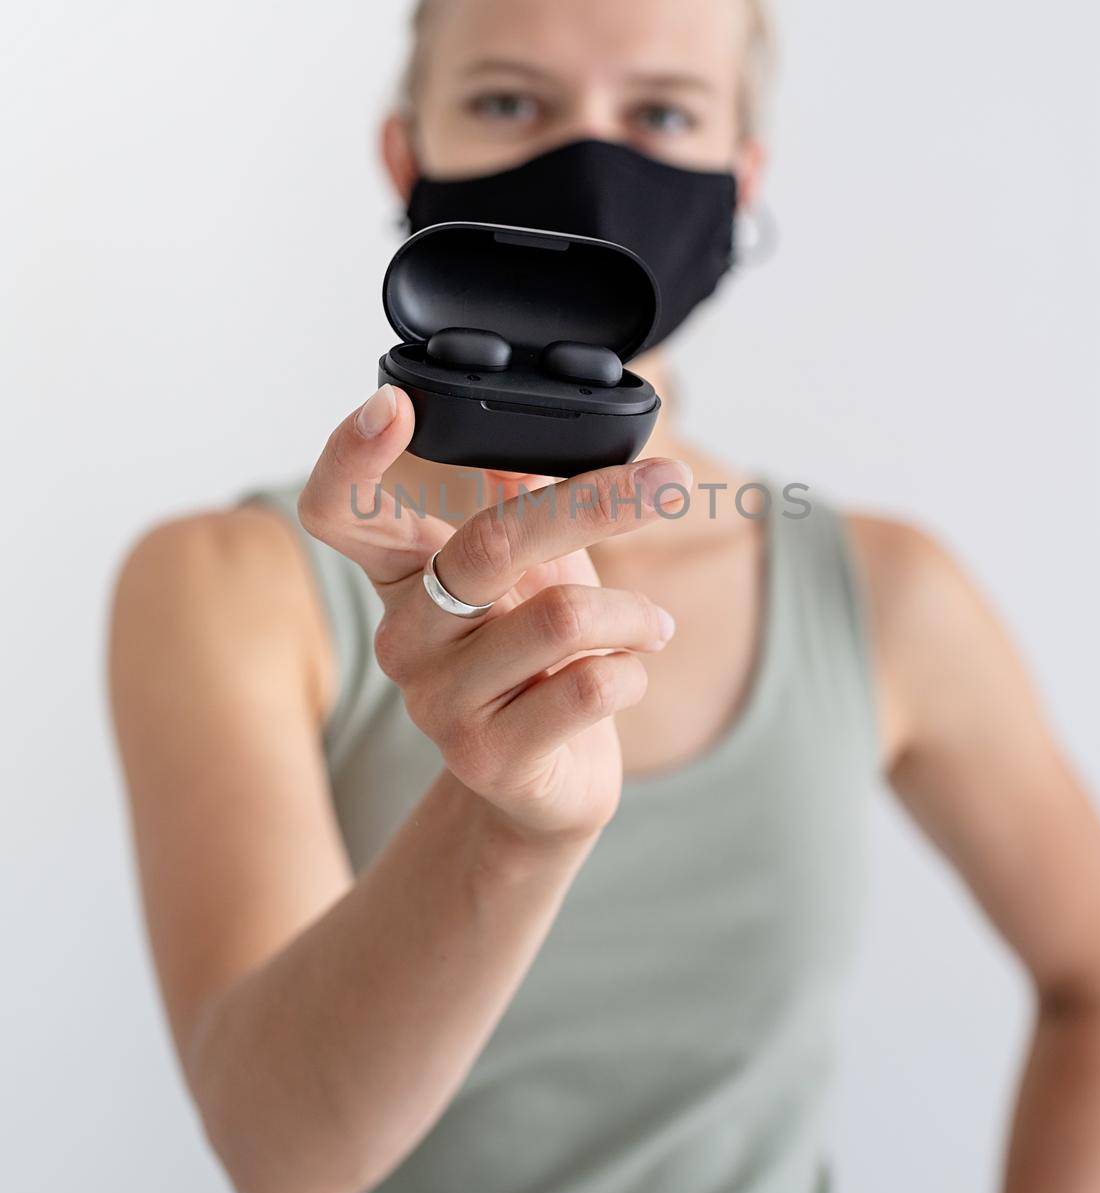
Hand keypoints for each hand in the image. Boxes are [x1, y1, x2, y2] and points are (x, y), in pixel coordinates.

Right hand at [297, 384, 693, 842]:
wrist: (550, 787)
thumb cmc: (542, 663)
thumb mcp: (537, 572)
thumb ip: (525, 505)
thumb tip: (522, 438)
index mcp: (403, 577)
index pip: (338, 510)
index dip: (350, 454)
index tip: (394, 405)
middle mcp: (404, 637)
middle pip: (488, 542)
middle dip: (593, 504)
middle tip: (668, 482)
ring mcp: (438, 703)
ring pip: (561, 617)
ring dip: (633, 615)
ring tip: (650, 626)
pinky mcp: (488, 758)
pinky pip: (589, 684)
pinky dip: (632, 669)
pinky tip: (627, 675)